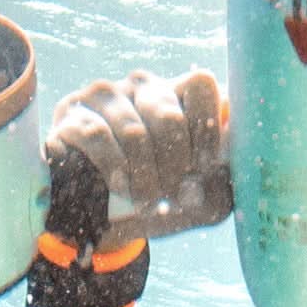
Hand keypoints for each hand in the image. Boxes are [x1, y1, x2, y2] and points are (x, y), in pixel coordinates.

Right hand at [44, 69, 233, 239]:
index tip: (204, 167)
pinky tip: (120, 187)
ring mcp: (104, 96)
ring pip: (134, 132)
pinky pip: (97, 136)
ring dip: (144, 176)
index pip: (201, 84)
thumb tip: (235, 158)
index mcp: (178, 96)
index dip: (207, 129)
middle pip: (168, 114)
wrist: (102, 221)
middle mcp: (142, 86)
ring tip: (145, 199)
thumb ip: (226, 178)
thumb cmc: (160, 202)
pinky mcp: (71, 114)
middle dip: (174, 165)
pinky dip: (114, 169)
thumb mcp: (202, 200)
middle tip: (171, 192)